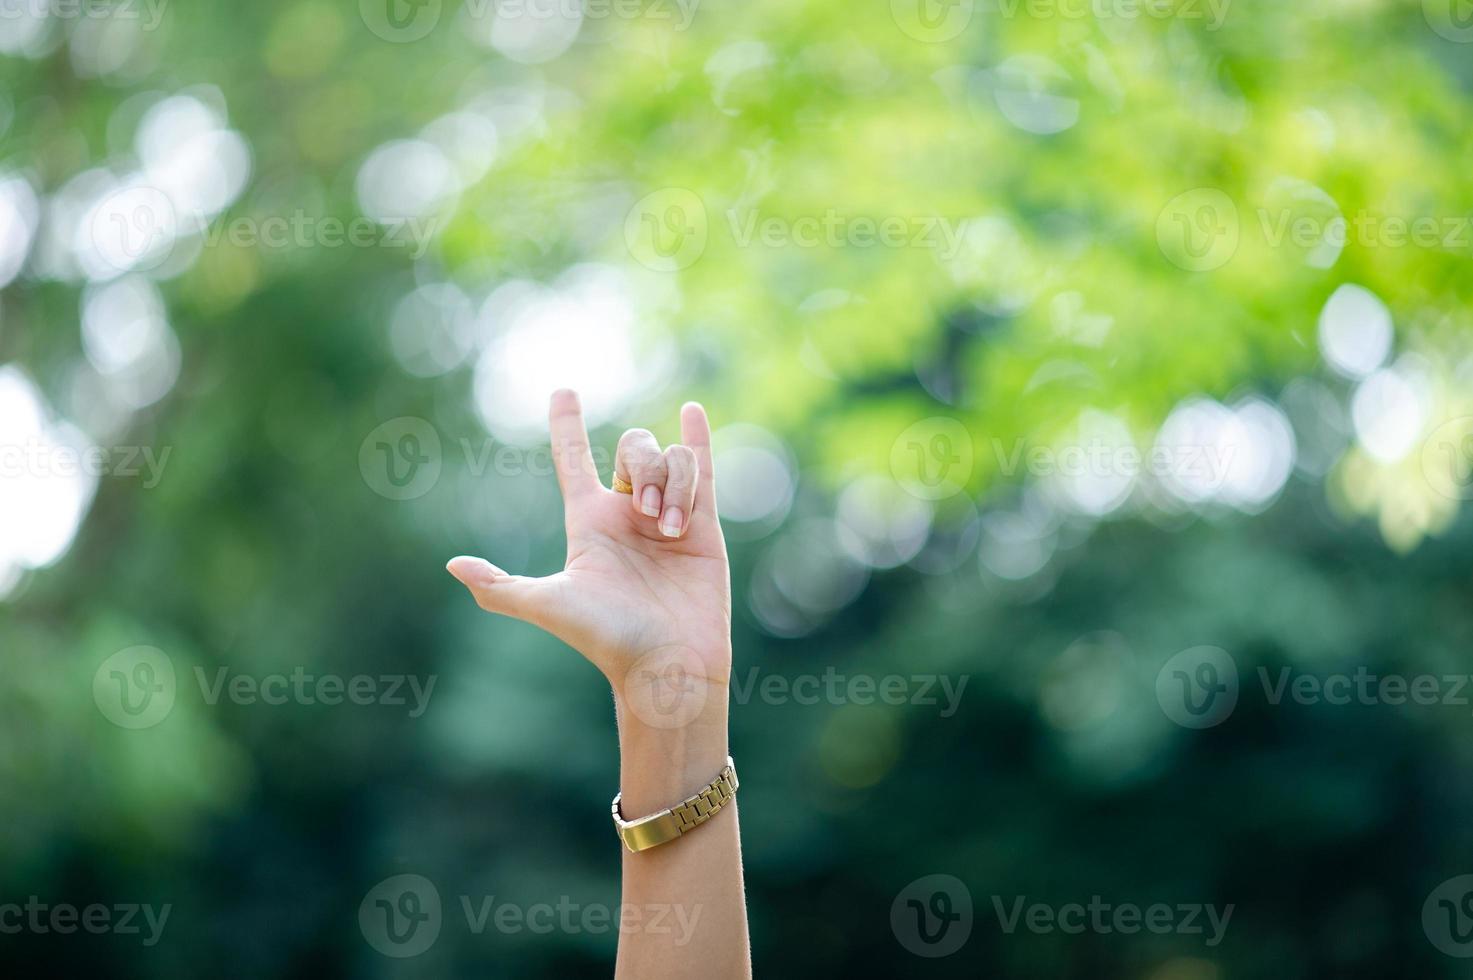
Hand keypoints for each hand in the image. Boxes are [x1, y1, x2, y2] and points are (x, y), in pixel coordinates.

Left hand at [446, 389, 730, 727]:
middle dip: (644, 467)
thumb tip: (452, 567)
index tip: (563, 391)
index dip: (566, 424)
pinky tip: (693, 411)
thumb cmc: (607, 640)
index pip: (573, 459)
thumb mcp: (550, 606)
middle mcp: (628, 514)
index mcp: (589, 523)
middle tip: (649, 516)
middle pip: (634, 449)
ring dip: (674, 484)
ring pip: (672, 461)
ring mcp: (668, 518)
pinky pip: (704, 470)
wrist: (668, 666)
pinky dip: (698, 439)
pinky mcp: (705, 527)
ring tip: (673, 530)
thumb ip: (501, 587)